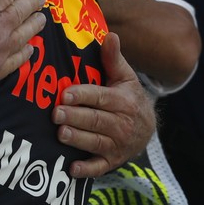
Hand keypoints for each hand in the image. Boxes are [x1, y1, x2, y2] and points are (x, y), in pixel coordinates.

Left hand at [53, 32, 155, 177]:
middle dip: (76, 117)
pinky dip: (87, 170)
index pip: (100, 97)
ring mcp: (117, 144)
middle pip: (96, 120)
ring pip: (96, 142)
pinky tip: (71, 169)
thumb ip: (113, 58)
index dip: (83, 95)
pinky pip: (100, 167)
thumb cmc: (127, 97)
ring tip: (61, 134)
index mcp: (123, 101)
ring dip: (79, 139)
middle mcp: (121, 124)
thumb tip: (109, 34)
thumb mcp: (124, 77)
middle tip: (56, 113)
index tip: (65, 93)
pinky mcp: (112, 160)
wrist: (147, 128)